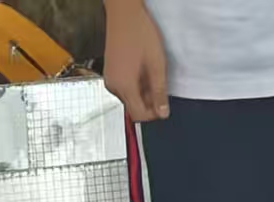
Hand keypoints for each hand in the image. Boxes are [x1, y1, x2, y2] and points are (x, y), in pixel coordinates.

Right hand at [102, 0, 169, 121]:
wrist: (123, 15)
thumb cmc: (139, 34)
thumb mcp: (156, 65)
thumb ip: (159, 91)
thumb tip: (162, 113)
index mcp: (124, 87)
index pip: (138, 115)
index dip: (153, 114)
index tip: (164, 106)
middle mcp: (113, 87)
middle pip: (133, 107)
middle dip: (148, 103)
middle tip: (161, 87)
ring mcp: (110, 80)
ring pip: (129, 98)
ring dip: (142, 93)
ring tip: (152, 74)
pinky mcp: (110, 73)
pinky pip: (123, 88)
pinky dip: (135, 85)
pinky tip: (142, 71)